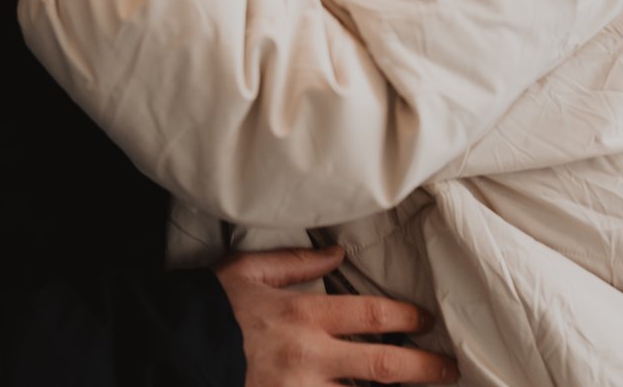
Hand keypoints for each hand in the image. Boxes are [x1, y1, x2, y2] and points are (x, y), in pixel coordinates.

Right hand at [214, 247, 455, 385]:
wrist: (172, 349)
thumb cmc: (209, 306)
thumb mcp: (249, 270)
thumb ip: (296, 262)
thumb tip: (336, 253)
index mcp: (304, 315)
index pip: (371, 316)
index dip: (407, 318)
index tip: (427, 320)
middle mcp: (310, 358)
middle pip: (382, 368)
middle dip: (423, 369)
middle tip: (450, 369)